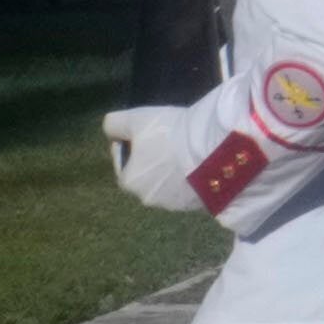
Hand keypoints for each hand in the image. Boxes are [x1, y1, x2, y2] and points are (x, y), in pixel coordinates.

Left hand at [104, 103, 219, 216]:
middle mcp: (148, 198)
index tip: (143, 129)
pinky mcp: (197, 204)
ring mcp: (175, 204)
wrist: (213, 150)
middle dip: (150, 159)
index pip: (122, 160)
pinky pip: (188, 188)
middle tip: (165, 138)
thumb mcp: (135, 118)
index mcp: (128, 181)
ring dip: (170, 169)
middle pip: (144, 174)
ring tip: (184, 149)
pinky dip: (189, 176)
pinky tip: (198, 160)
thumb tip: (110, 130)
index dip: (129, 142)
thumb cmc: (168, 134)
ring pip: (166, 183)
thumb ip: (114, 124)